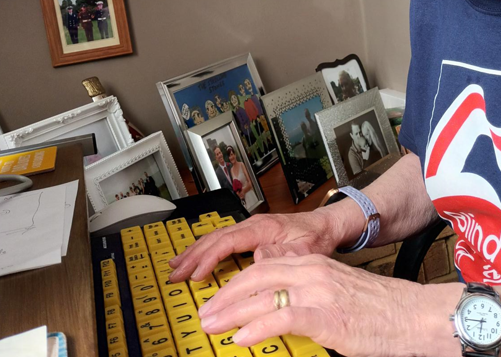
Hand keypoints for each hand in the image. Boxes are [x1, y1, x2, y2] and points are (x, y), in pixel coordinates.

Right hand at [168, 211, 341, 283]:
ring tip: (175, 265)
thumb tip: (256, 258)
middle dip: (193, 256)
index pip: (227, 241)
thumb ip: (281, 255)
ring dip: (195, 251)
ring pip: (215, 237)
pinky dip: (205, 248)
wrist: (326, 226)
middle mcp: (253, 225)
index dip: (209, 258)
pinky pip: (222, 239)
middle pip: (215, 238)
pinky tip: (196, 257)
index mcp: (263, 228)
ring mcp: (251, 228)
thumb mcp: (304, 250)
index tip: (196, 276)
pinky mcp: (252, 233)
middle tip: (175, 274)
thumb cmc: (317, 238)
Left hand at [197, 253, 458, 356]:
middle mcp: (314, 273)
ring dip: (231, 311)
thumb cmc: (383, 310)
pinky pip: (284, 317)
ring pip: (264, 294)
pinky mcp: (328, 317)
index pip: (265, 267)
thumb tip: (282, 301)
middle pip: (257, 277)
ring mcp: (320, 293)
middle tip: (205, 313)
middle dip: (226, 295)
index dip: (236, 283)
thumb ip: (310, 290)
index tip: (218, 298)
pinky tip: (241, 338)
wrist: (417, 316)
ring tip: (211, 324)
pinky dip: (258, 327)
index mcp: (316, 266)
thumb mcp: (340, 291)